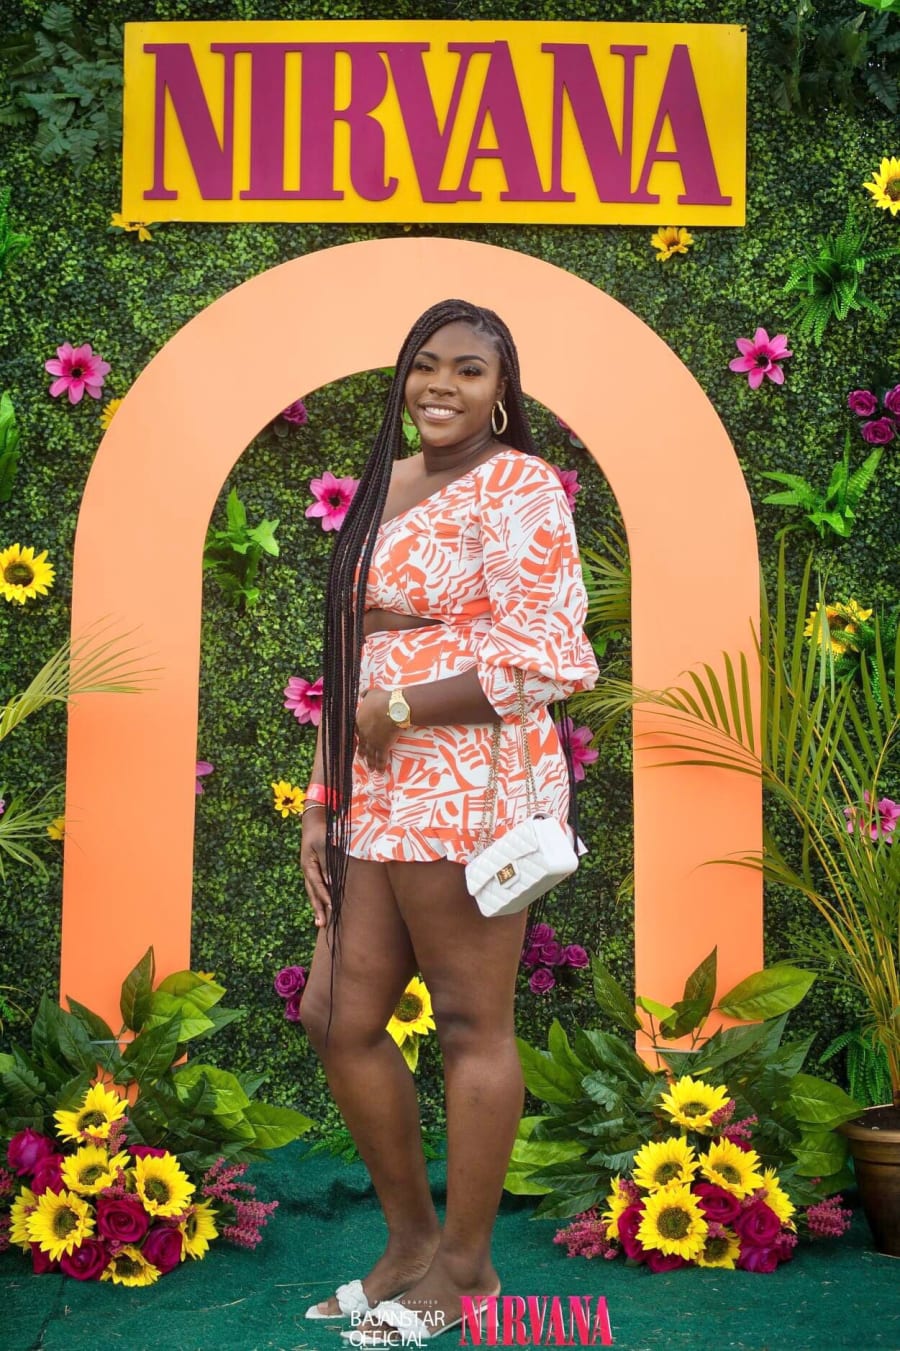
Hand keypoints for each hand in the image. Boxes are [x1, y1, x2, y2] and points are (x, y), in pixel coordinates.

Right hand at [299, 807, 330, 926]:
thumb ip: (328, 863)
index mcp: (308, 865)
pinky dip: (319, 899)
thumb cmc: (321, 831)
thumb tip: (332, 882)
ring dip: (317, 907)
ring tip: (320, 924)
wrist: (313, 822)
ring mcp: (309, 871)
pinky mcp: (314, 871)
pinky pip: (316, 888)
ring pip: (313, 892)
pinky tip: (323, 908)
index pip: (317, 884)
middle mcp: (307, 871)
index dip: (325, 896)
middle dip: (318, 909)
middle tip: (322, 925)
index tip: (332, 907)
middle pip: (312, 893)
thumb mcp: (324, 844)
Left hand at [355, 688, 400, 771]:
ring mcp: (373, 741)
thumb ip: (366, 694)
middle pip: (362, 745)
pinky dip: (380, 766)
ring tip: (371, 769)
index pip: (356, 731)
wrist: (392, 709)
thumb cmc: (382, 699)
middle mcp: (364, 734)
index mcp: (359, 721)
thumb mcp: (372, 693)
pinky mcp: (383, 747)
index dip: (357, 736)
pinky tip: (380, 772)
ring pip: (371, 754)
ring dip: (370, 762)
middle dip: (362, 752)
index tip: (357, 740)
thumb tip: (362, 694)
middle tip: (361, 758)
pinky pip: (381, 758)